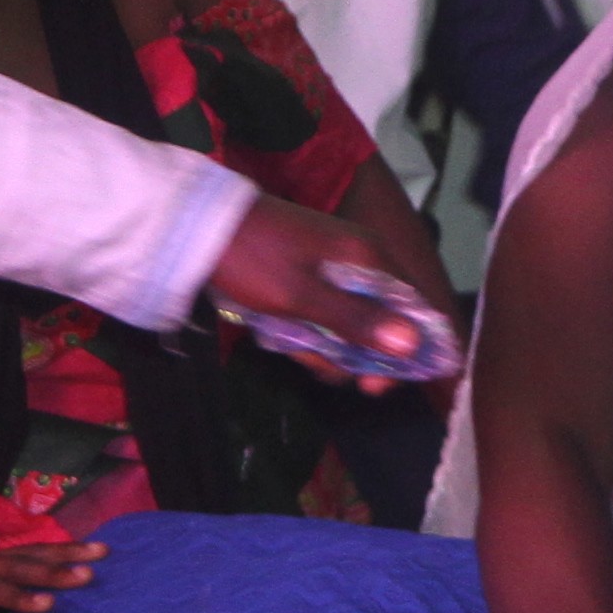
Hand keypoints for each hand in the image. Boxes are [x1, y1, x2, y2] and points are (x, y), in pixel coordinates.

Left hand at [204, 197, 457, 380]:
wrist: (198, 226)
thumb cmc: (252, 259)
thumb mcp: (300, 297)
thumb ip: (356, 321)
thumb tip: (412, 343)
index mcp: (368, 257)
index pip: (414, 310)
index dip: (404, 352)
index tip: (374, 386)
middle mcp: (362, 260)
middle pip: (382, 323)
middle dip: (351, 354)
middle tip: (315, 364)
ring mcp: (336, 268)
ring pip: (351, 325)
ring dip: (324, 346)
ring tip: (288, 344)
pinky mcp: (313, 276)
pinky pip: (327, 315)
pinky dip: (309, 331)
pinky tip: (283, 333)